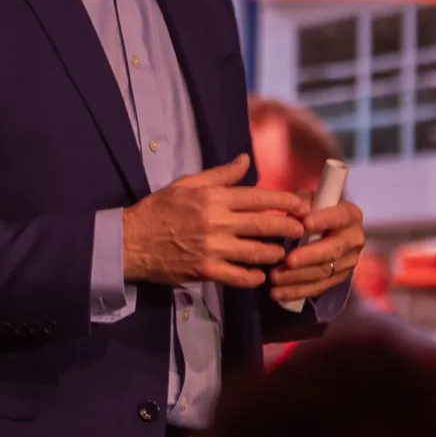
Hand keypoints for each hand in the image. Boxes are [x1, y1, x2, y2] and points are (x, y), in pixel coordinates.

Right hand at [122, 154, 309, 287]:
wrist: (132, 240)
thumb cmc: (159, 208)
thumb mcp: (187, 183)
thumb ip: (219, 174)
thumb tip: (244, 159)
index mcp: (213, 197)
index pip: (258, 197)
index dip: (284, 201)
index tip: (301, 204)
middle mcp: (216, 221)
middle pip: (264, 225)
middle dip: (289, 227)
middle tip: (303, 229)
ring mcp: (213, 248)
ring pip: (257, 252)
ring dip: (275, 252)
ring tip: (282, 252)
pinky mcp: (207, 270)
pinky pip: (239, 277)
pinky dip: (254, 277)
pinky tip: (260, 274)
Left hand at [268, 200, 364, 302]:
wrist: (325, 226)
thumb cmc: (313, 207)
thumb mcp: (308, 198)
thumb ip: (302, 203)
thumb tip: (297, 213)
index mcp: (350, 215)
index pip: (339, 217)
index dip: (323, 220)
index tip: (304, 224)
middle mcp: (354, 239)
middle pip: (333, 250)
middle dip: (308, 257)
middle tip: (287, 261)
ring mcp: (349, 261)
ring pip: (324, 272)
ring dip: (298, 277)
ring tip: (274, 278)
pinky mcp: (339, 278)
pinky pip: (318, 287)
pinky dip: (297, 291)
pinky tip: (278, 293)